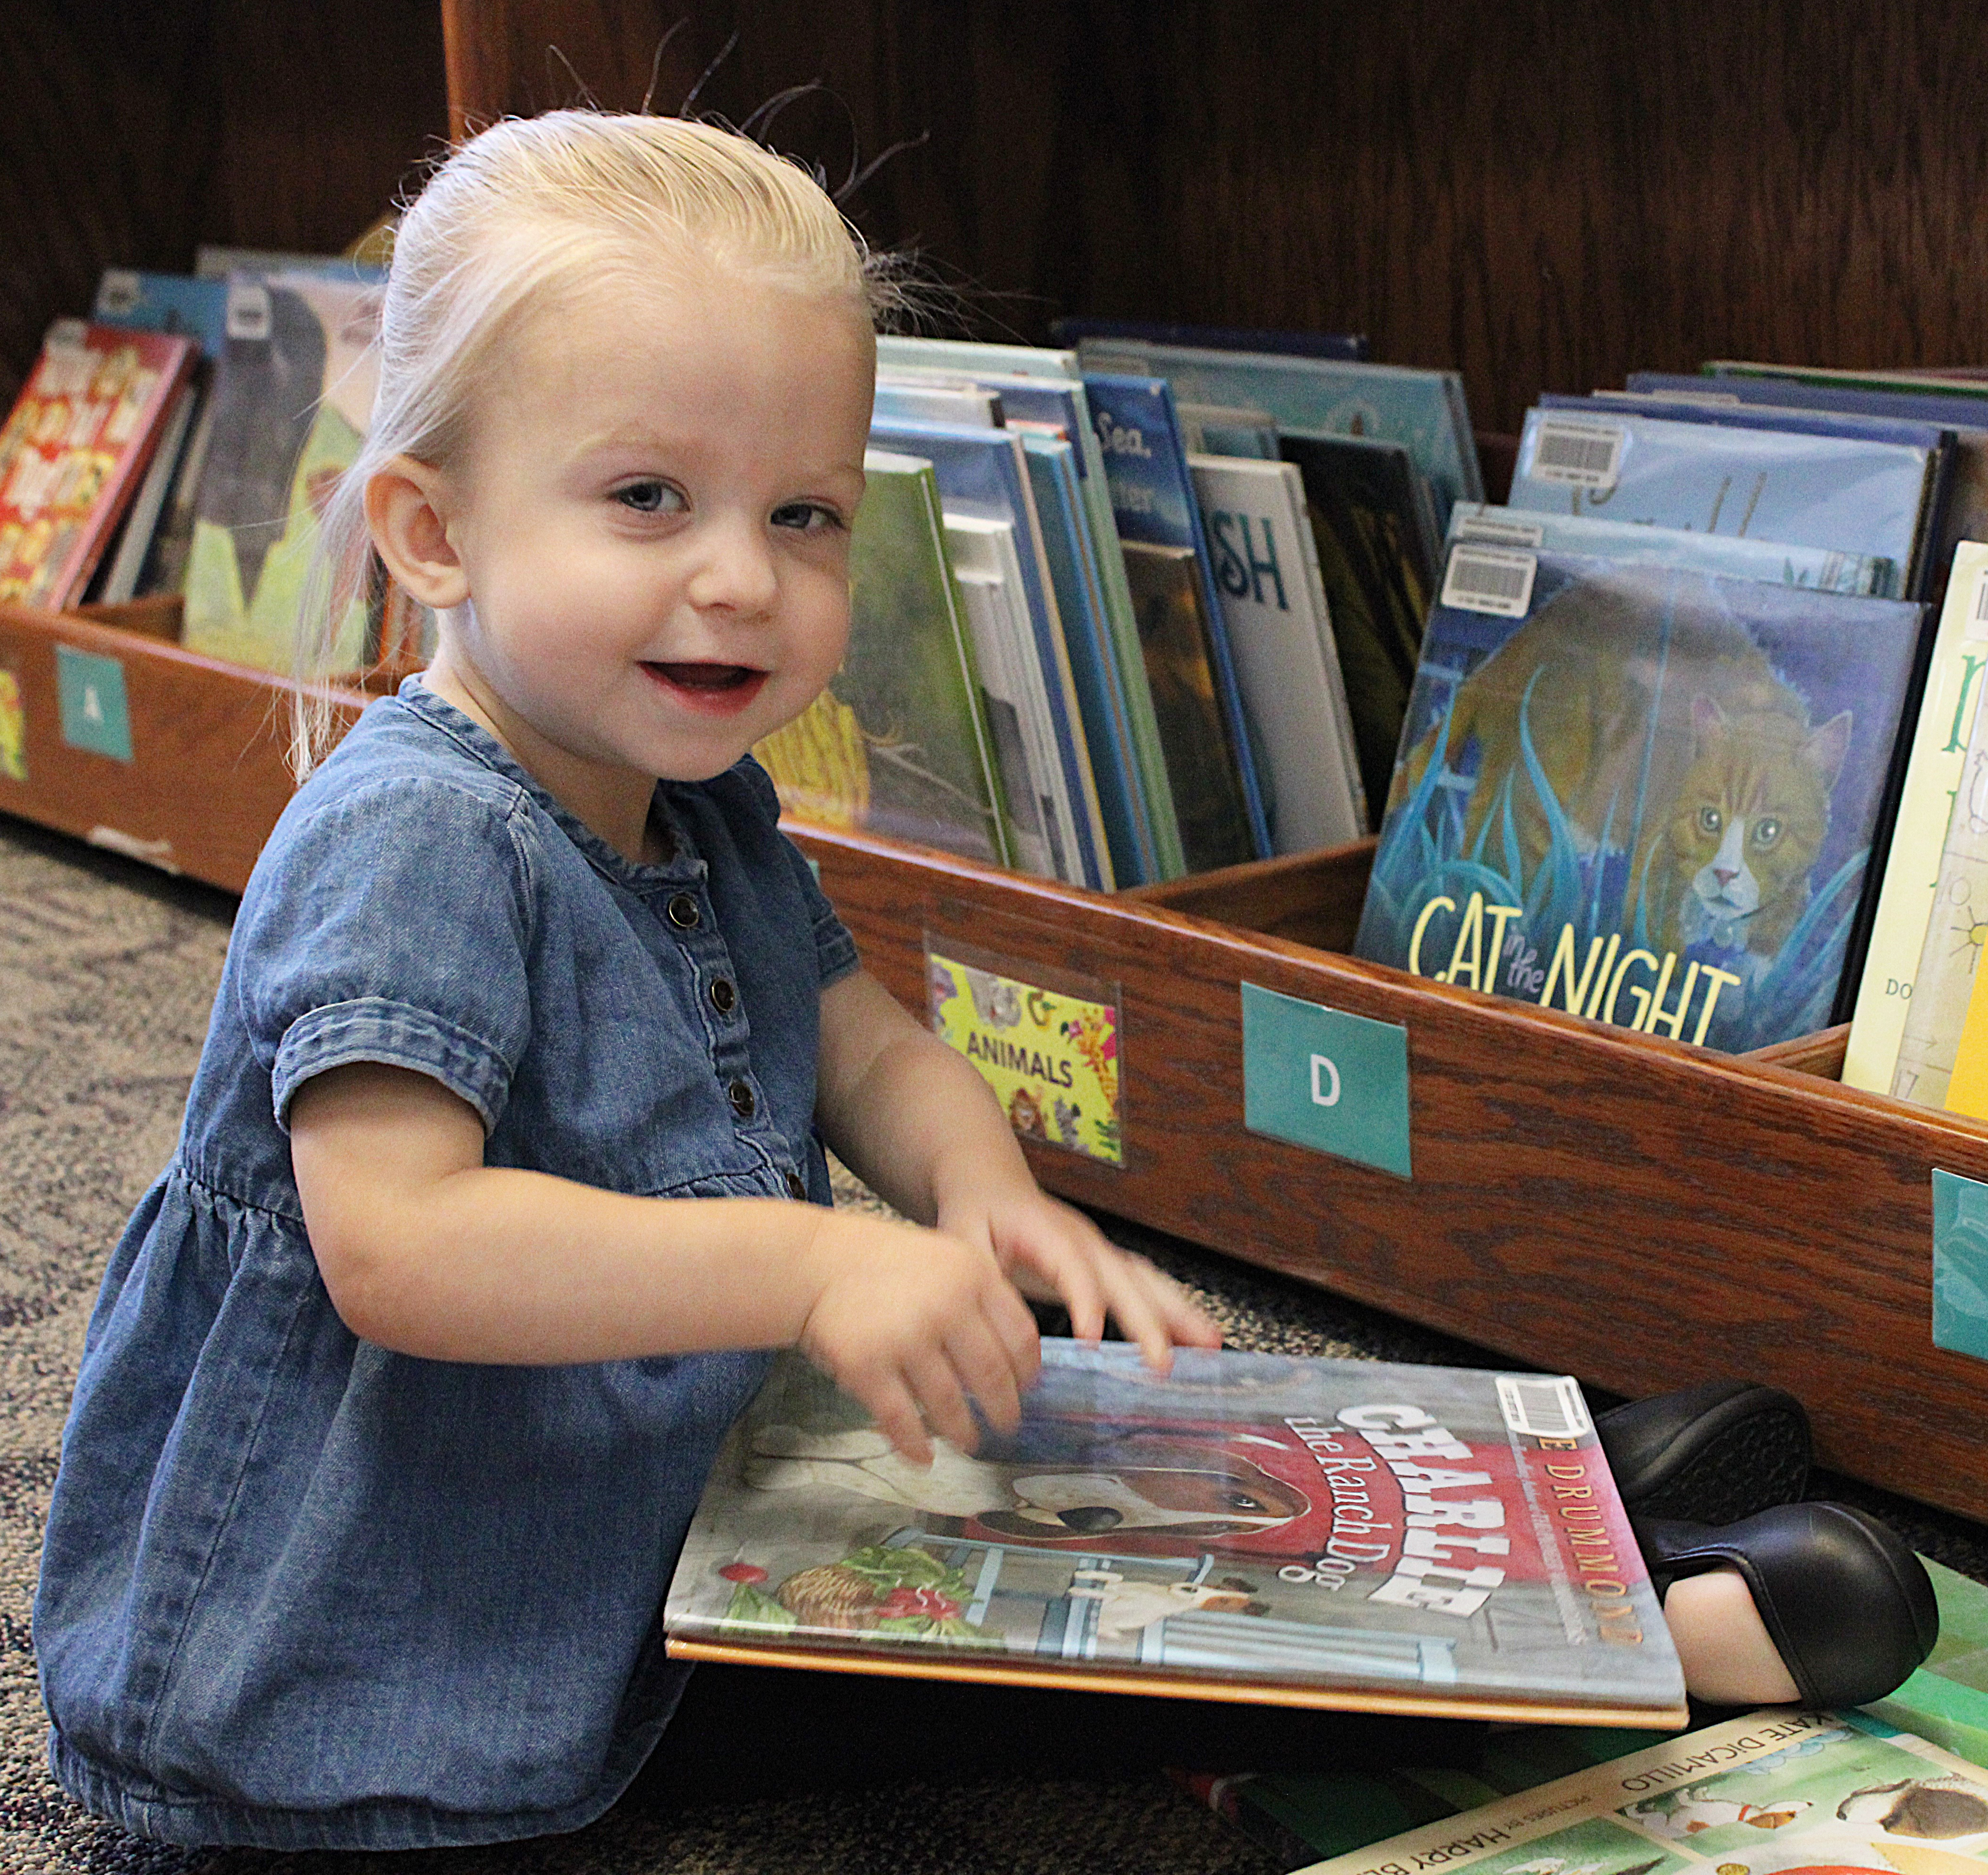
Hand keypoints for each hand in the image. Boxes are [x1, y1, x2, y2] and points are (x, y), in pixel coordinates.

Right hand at [795, 1211, 1042, 1464]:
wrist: (815, 1262)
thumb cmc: (884, 1262)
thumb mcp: (947, 1257)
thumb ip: (981, 1295)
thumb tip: (1015, 1356)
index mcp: (972, 1275)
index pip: (1019, 1335)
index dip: (1027, 1371)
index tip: (1027, 1389)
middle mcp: (946, 1306)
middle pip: (991, 1374)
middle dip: (1003, 1409)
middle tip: (1007, 1427)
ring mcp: (905, 1338)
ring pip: (949, 1403)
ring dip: (963, 1432)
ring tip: (968, 1443)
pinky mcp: (867, 1367)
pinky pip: (900, 1419)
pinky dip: (914, 1445)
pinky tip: (922, 1457)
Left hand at [939, 1179, 1220, 1373]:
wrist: (990, 1182)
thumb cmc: (976, 1211)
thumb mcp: (962, 1237)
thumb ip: (979, 1274)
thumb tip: (999, 1322)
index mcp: (1048, 1232)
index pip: (1072, 1267)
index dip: (1084, 1301)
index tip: (1090, 1340)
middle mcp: (1084, 1240)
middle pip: (1122, 1277)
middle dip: (1147, 1320)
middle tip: (1164, 1363)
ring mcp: (1100, 1251)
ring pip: (1145, 1281)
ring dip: (1178, 1313)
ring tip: (1212, 1345)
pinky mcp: (1106, 1264)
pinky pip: (1145, 1286)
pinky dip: (1173, 1311)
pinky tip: (1199, 1339)